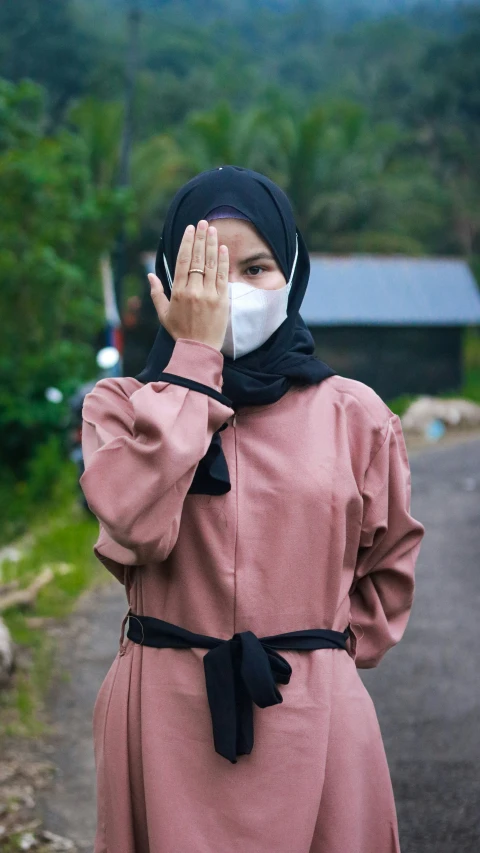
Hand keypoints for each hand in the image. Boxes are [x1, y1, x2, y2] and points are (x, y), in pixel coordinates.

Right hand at [147, 220, 229, 351]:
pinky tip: (223, 248)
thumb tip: (149, 275)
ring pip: (210, 264)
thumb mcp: (163, 314)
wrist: (199, 349)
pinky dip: (223, 261)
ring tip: (213, 230)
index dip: (187, 243)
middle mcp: (193, 290)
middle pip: (197, 258)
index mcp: (178, 292)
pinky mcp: (222, 300)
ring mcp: (209, 295)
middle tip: (203, 223)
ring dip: (212, 245)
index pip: (183, 261)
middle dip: (200, 238)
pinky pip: (222, 276)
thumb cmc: (180, 332)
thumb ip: (156, 293)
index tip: (190, 229)